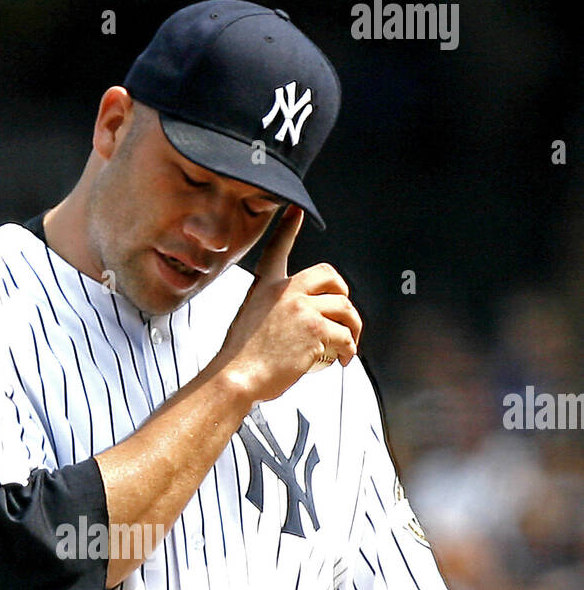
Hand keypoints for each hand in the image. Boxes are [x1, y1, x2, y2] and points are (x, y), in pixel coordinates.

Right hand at [217, 205, 361, 403]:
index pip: (278, 249)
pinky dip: (350, 350)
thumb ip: (272, 310)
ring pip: (345, 309)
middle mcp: (286, 292)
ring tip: (347, 344)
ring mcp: (302, 309)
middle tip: (344, 315)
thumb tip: (294, 321)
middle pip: (330, 277)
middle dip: (344, 296)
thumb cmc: (240, 359)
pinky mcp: (316, 331)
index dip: (288, 226)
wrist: (236, 377)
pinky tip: (343, 358)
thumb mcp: (248, 320)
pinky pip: (345, 336)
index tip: (295, 211)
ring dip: (353, 329)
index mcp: (267, 287)